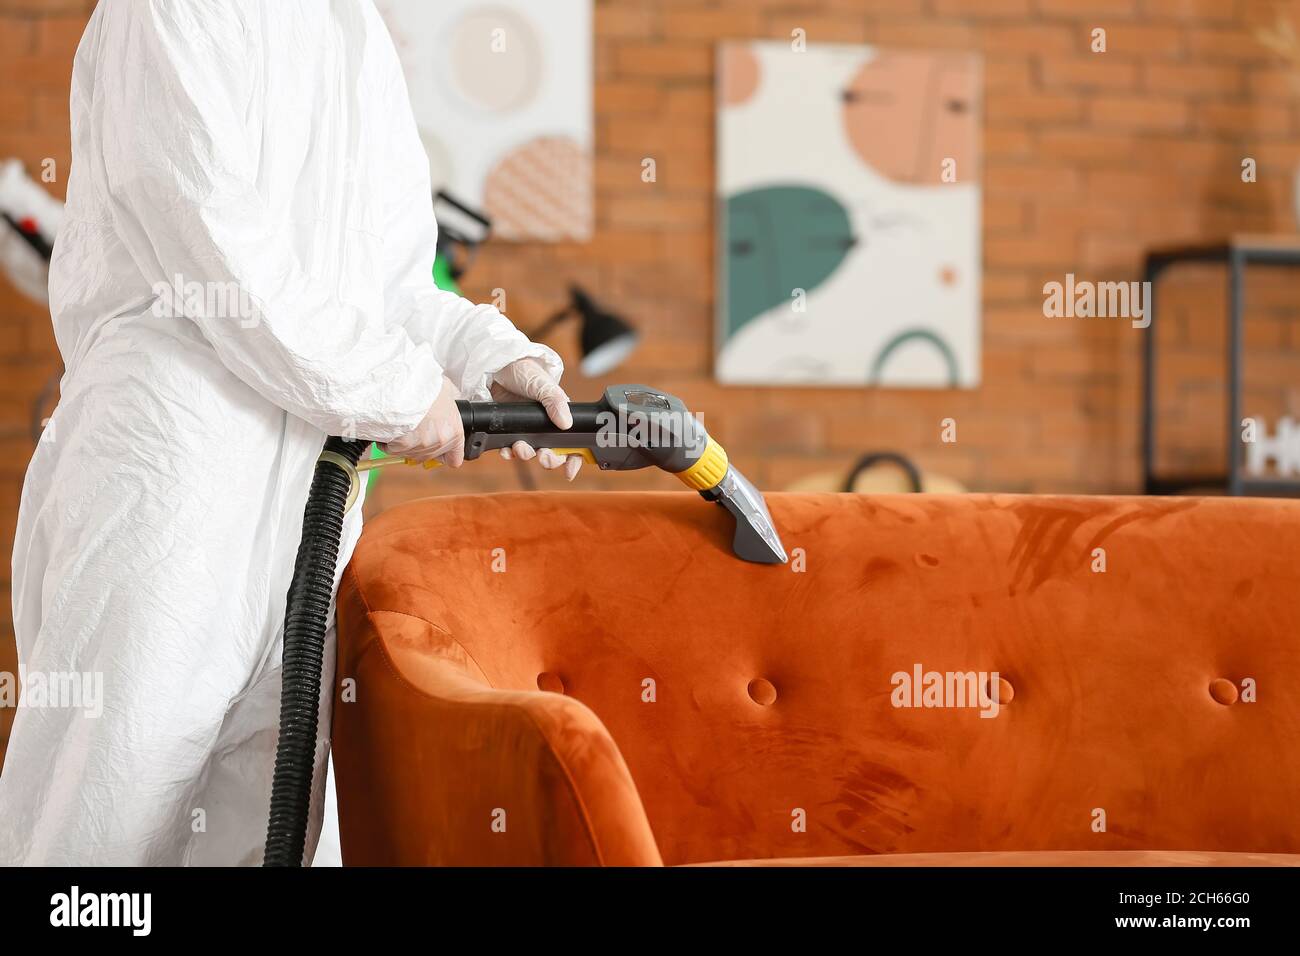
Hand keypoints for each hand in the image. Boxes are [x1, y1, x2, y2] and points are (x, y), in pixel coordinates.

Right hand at [383, 375, 464, 466]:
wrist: (403, 386)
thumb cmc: (425, 386)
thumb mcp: (446, 389)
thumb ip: (450, 402)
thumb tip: (450, 401)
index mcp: (454, 431)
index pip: (455, 458)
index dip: (447, 455)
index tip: (441, 452)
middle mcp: (439, 442)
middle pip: (430, 455)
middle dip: (423, 445)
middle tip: (417, 429)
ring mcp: (420, 446)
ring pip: (412, 454)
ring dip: (407, 444)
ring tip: (404, 426)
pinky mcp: (402, 446)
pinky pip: (394, 450)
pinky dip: (391, 442)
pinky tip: (392, 429)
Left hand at [491, 358, 582, 480]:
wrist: (493, 366)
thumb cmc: (522, 369)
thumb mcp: (542, 383)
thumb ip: (555, 402)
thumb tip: (566, 424)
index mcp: (559, 414)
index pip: (573, 443)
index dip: (574, 459)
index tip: (569, 472)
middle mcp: (544, 425)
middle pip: (553, 453)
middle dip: (549, 459)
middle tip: (543, 458)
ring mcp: (526, 429)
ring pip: (531, 452)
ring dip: (527, 455)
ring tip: (520, 448)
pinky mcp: (508, 430)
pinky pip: (510, 449)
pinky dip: (509, 453)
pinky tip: (506, 450)